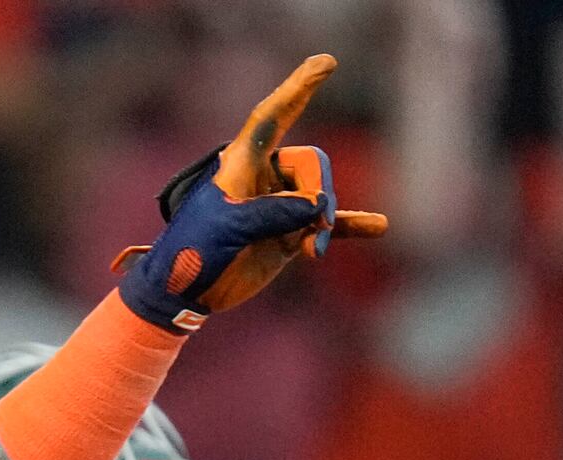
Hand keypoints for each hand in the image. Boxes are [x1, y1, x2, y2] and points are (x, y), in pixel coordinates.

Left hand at [113, 54, 387, 331]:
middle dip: (318, 193)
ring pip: (321, 198)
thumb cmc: (193, 253)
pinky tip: (378, 226)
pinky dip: (352, 226)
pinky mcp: (290, 236)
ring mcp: (280, 207)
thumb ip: (273, 213)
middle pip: (311, 166)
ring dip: (324, 224)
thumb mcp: (228, 227)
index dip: (297, 88)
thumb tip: (319, 207)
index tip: (325, 63)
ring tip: (313, 250)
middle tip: (312, 227)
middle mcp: (265, 179)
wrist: (183, 294)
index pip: (273, 117)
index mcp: (241, 164)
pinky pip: (328, 226)